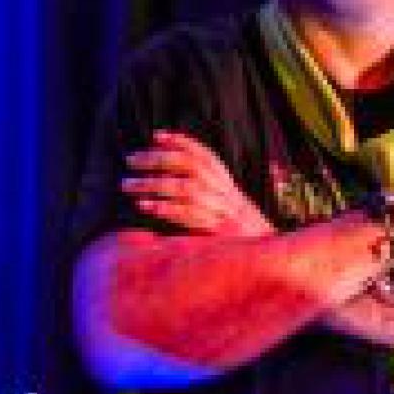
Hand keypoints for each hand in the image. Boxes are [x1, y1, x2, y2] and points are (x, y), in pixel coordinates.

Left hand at [122, 130, 275, 236]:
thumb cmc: (235, 231)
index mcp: (226, 183)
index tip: (156, 136)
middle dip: (158, 160)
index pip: (203, 155)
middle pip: (191, 166)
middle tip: (131, 160)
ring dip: (153, 184)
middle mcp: (225, 193)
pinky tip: (145, 205)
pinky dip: (164, 208)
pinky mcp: (218, 232)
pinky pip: (188, 216)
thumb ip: (202, 187)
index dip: (180, 142)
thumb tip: (165, 170)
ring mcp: (222, 212)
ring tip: (128, 185)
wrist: (264, 257)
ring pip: (186, 189)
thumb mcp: (224, 203)